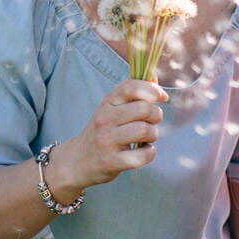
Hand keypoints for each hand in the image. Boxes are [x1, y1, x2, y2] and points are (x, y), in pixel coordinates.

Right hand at [49, 79, 168, 196]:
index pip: (130, 87)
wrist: (77, 161)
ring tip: (147, 138)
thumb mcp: (112, 109)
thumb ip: (133, 94)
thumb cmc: (102, 132)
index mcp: (107, 103)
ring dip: (153, 134)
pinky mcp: (111, 162)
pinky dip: (149, 153)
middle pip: (144, 109)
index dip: (151, 89)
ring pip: (144, 130)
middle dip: (156, 115)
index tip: (162, 96)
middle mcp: (104, 120)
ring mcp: (106, 141)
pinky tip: (143, 152)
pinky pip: (143, 155)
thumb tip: (154, 77)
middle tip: (152, 122)